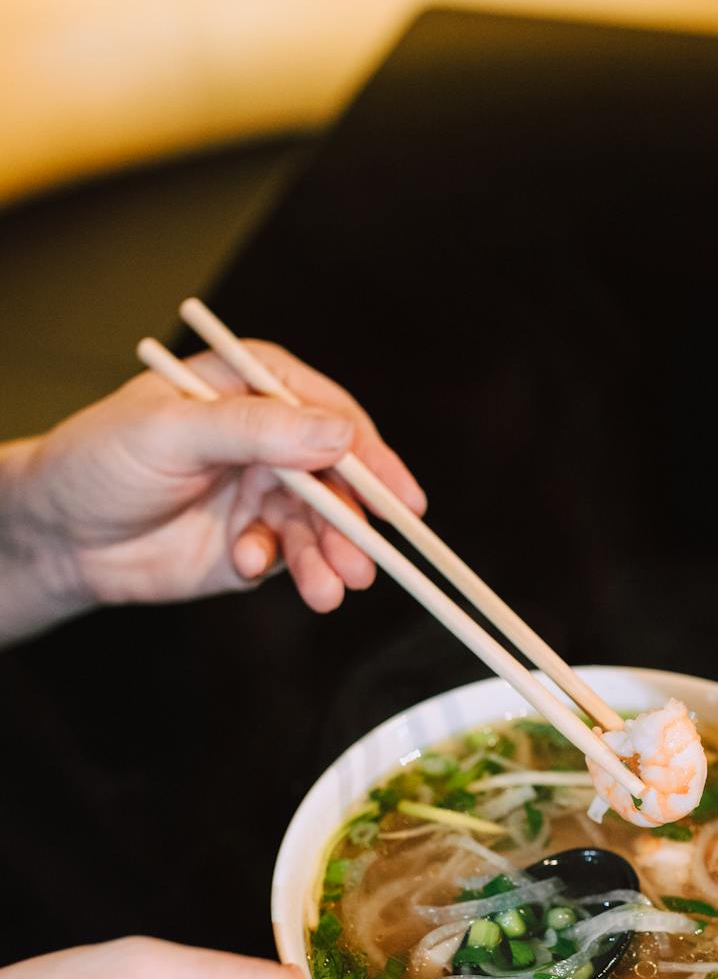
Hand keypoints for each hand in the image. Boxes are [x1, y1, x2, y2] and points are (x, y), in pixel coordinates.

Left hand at [0, 342, 424, 638]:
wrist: (59, 534)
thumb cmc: (101, 459)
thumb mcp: (174, 430)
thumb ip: (256, 430)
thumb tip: (338, 435)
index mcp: (256, 389)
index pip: (333, 415)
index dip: (371, 456)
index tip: (399, 498)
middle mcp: (272, 439)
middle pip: (340, 478)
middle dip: (355, 522)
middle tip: (365, 561)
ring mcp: (266, 493)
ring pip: (323, 526)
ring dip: (330, 557)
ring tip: (329, 589)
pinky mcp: (256, 542)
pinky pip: (291, 557)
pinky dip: (281, 567)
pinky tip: (247, 565)